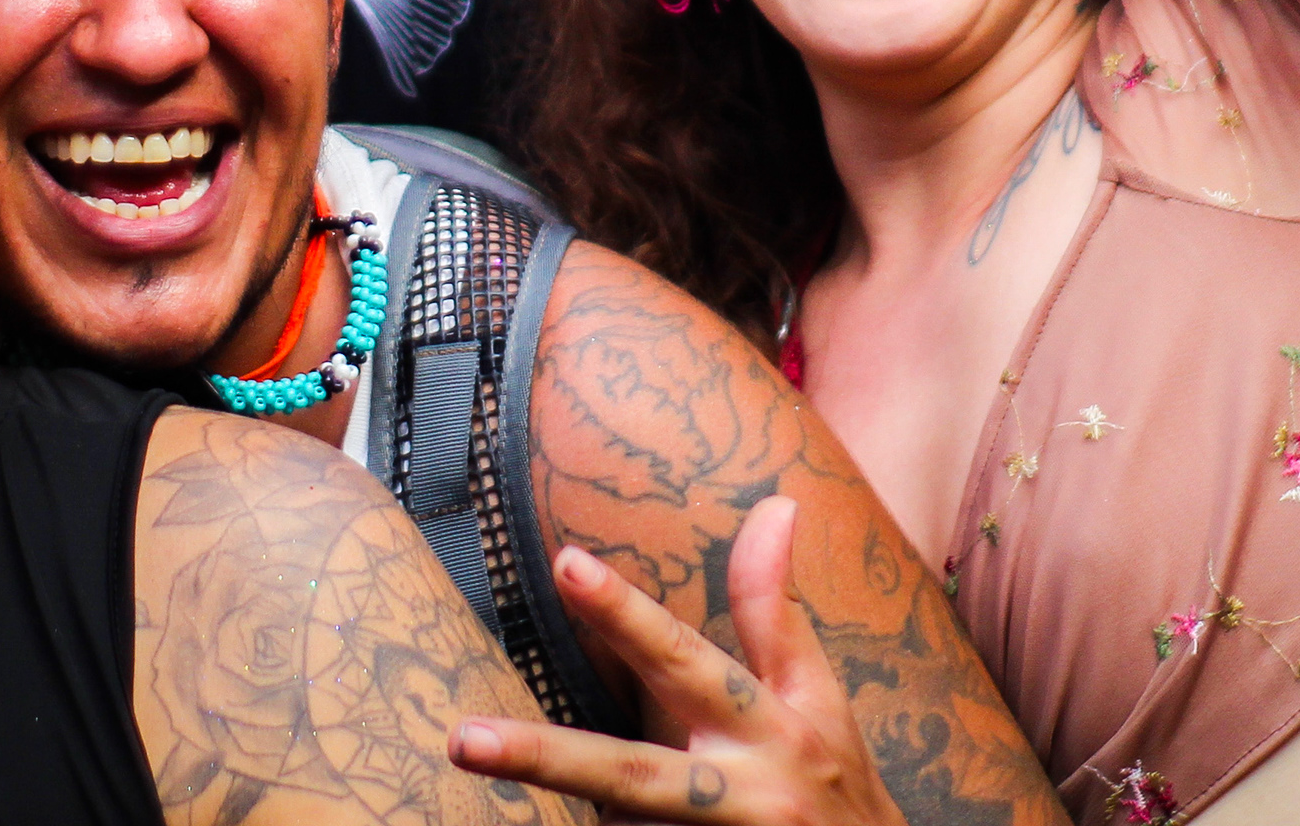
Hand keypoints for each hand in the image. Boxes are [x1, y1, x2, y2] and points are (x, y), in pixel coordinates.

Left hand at [451, 495, 900, 825]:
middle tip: (462, 741)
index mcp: (772, 726)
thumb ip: (776, 611)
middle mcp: (746, 792)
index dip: (628, 615)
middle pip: (633, 773)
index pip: (688, 659)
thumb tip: (777, 504)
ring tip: (553, 789)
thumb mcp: (818, 698)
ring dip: (596, 824)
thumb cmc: (837, 784)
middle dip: (547, 758)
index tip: (566, 563)